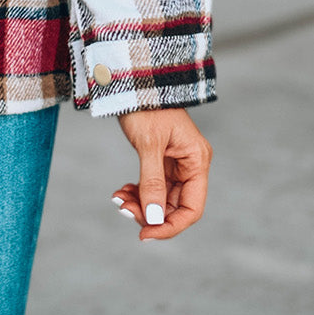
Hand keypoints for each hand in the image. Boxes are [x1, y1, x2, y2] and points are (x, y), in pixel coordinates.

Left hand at [112, 106, 212, 240]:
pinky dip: (138, 192)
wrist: (132, 79)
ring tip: (118, 199)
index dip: (170, 226)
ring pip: (161, 198)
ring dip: (141, 203)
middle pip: (175, 205)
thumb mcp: (148, 144)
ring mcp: (176, 162)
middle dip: (149, 213)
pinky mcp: (161, 159)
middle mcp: (191, 163)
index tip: (145, 234)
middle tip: (122, 208)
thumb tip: (153, 219)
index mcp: (197, 160)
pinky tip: (121, 192)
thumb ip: (152, 181)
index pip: (192, 208)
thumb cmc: (145, 105)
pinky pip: (153, 185)